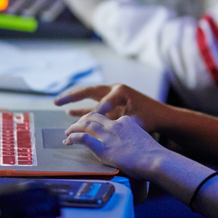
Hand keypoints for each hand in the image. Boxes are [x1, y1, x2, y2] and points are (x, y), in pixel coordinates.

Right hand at [54, 83, 168, 132]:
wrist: (161, 117)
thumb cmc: (150, 118)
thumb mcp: (135, 120)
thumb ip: (119, 122)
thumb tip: (104, 126)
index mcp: (120, 91)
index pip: (102, 101)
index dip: (95, 112)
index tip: (87, 123)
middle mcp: (113, 90)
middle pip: (88, 91)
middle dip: (72, 96)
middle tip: (56, 101)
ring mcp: (111, 97)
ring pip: (88, 97)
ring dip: (74, 101)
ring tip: (58, 104)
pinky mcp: (111, 105)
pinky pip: (93, 106)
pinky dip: (82, 109)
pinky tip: (70, 113)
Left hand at [64, 112, 165, 179]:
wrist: (154, 160)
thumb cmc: (153, 155)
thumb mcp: (143, 140)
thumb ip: (134, 139)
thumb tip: (132, 148)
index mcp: (126, 121)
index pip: (107, 118)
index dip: (97, 121)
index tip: (92, 126)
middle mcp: (115, 125)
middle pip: (93, 116)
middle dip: (82, 120)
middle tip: (75, 126)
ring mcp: (108, 135)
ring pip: (85, 125)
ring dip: (73, 128)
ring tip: (67, 133)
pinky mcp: (102, 147)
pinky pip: (82, 138)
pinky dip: (73, 138)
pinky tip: (68, 140)